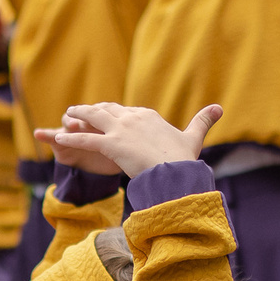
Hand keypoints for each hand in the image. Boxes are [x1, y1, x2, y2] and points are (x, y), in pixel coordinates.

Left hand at [41, 102, 223, 176]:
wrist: (176, 173)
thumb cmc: (184, 159)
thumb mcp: (193, 138)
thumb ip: (203, 121)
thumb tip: (220, 107)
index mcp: (148, 116)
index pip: (126, 111)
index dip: (114, 113)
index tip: (106, 113)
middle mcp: (133, 117)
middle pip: (107, 110)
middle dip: (93, 110)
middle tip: (81, 111)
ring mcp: (121, 130)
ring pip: (93, 118)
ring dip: (78, 116)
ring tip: (68, 115)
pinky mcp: (111, 144)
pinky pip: (85, 139)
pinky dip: (72, 138)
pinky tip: (59, 138)